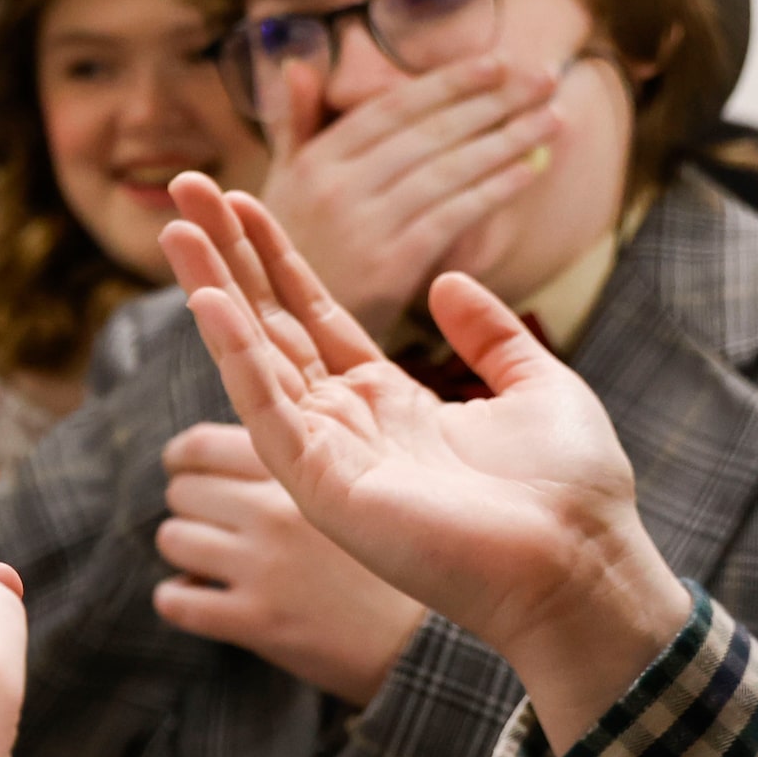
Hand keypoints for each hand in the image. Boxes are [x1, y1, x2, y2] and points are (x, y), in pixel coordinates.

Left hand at [153, 422, 425, 704]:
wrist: (434, 636)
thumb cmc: (404, 551)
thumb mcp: (363, 483)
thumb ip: (307, 457)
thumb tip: (244, 439)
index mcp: (302, 468)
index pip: (200, 444)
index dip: (185, 456)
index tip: (187, 467)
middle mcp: (274, 512)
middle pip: (182, 489)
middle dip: (191, 503)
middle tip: (209, 517)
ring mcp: (263, 567)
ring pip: (172, 539)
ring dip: (185, 548)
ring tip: (211, 558)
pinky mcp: (256, 620)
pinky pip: (175, 601)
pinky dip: (178, 598)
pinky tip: (202, 597)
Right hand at [158, 173, 689, 751]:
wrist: (582, 567)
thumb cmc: (570, 493)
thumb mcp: (538, 387)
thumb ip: (490, 335)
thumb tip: (448, 283)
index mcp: (390, 401)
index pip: (312, 315)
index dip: (276, 257)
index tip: (241, 201)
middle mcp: (345, 423)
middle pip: (268, 322)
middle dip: (225, 255)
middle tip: (184, 189)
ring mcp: (327, 454)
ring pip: (252, 355)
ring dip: (211, 288)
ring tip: (175, 228)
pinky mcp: (321, 485)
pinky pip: (266, 408)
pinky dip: (235, 354)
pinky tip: (209, 301)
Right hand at [258, 55, 560, 337]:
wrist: (284, 339)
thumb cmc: (292, 257)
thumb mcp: (278, 189)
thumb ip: (294, 129)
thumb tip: (298, 69)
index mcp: (312, 162)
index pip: (391, 109)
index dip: (448, 82)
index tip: (497, 62)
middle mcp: (335, 187)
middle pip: (427, 133)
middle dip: (492, 101)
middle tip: (544, 77)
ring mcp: (362, 226)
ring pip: (446, 170)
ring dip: (506, 139)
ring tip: (553, 118)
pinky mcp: (389, 266)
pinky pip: (453, 216)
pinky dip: (494, 189)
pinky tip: (529, 171)